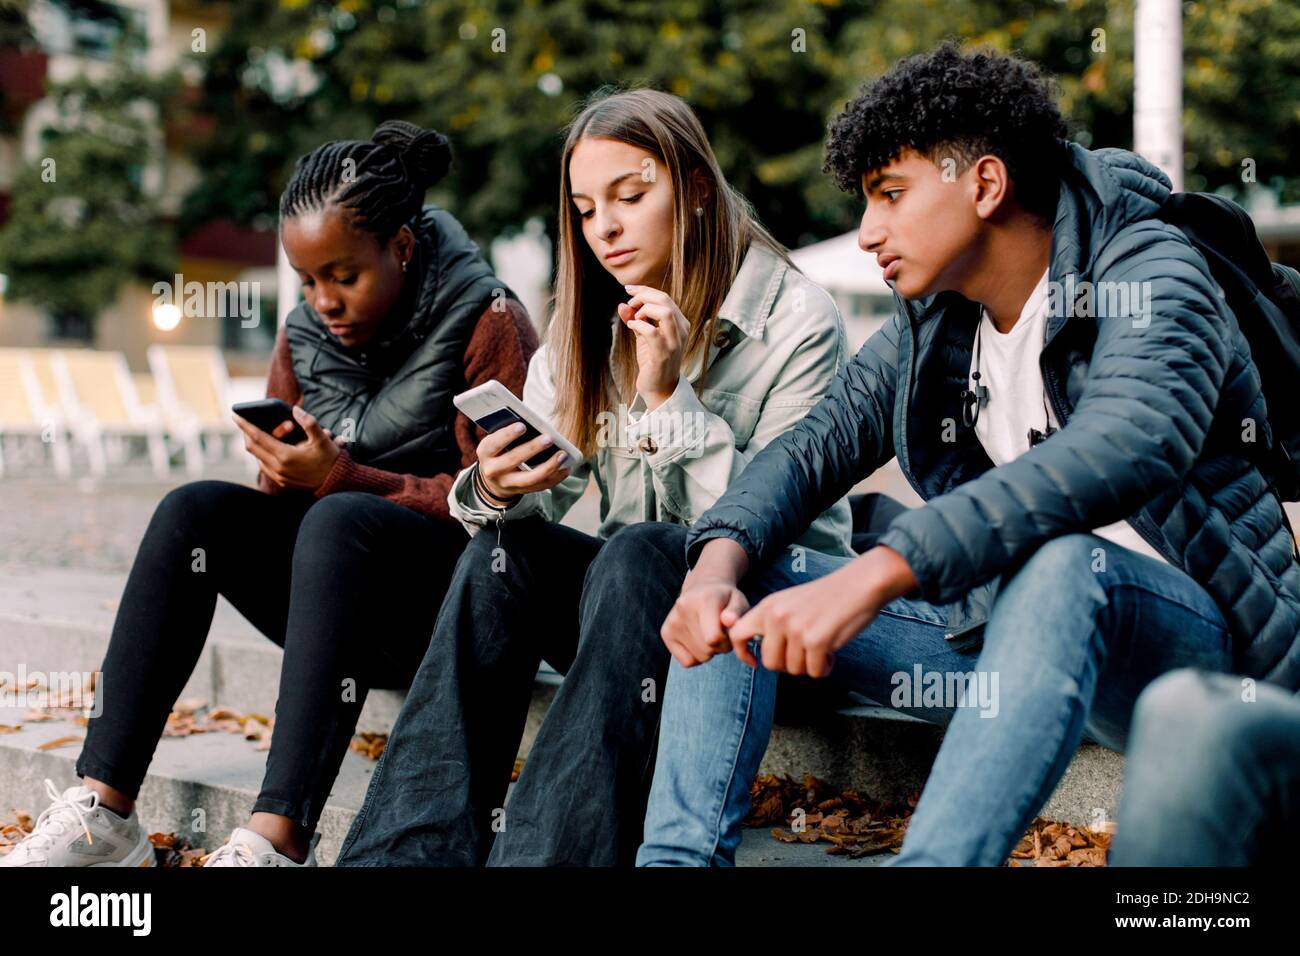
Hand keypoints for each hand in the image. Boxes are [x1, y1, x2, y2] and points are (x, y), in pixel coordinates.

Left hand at [234, 405, 342, 491]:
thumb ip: (308, 422)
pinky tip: (267, 446)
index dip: (245, 425)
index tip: (235, 415)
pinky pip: (264, 466)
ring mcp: (279, 476)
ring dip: (255, 444)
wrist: (336, 482)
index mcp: (286, 455)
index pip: (258, 437)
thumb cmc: (330, 459)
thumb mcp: (322, 439)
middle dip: (247, 433)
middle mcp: (278, 467)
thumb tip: (295, 410)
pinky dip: (262, 454)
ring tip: (255, 432)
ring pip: (257, 457)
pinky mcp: (281, 481)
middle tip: (245, 422)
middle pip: (252, 447)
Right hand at [475, 421, 571, 501]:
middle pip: (514, 460)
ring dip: (548, 466)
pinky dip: (555, 478)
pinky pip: (540, 486)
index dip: (508, 435)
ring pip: (530, 478)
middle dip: (533, 448)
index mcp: (485, 452)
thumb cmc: (499, 450)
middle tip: (549, 438)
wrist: (493, 479)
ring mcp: (507, 484)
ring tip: (563, 454)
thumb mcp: (496, 441)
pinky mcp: (521, 491)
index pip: (494, 443)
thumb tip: (533, 422)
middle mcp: (493, 470)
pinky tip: (566, 468)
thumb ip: (508, 432)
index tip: (522, 426)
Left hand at [619, 284, 688, 409]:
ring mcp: (674, 343)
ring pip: (664, 312)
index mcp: (679, 323)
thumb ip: (635, 319)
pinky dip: (639, 325)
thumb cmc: (653, 361)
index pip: (665, 297)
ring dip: (645, 309)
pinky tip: (632, 326)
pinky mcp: (664, 355)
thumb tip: (622, 304)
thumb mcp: (643, 336)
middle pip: (665, 300)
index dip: (645, 290)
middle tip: (629, 303)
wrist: (659, 388)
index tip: (628, 289)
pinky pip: (652, 332)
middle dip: (643, 296)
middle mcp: (681, 331)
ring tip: (634, 317)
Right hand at [660, 537, 750, 666]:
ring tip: (710, 633)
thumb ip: (738, 612)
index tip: (729, 632)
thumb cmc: (725, 599)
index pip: (714, 638)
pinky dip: (697, 656)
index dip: (727, 641)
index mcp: (704, 599)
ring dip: (709, 651)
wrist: (702, 588)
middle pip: (707, 650)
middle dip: (720, 646)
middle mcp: (683, 608)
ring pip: (699, 658)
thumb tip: (729, 621)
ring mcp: (672, 621)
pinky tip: (699, 639)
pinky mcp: (665, 632)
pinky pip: (687, 662)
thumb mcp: (739, 601)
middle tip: (721, 631)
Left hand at [727, 545, 919, 677]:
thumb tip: (764, 654)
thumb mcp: (790, 602)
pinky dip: (825, 668)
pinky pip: (815, 672)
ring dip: (810, 665)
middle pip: (770, 663)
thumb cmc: (830, 596)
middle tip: (805, 655)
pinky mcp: (816, 641)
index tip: (755, 662)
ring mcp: (795, 629)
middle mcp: (777, 617)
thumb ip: (774, 622)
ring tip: (823, 648)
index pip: (737, 633)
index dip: (743, 653)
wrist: (860, 583)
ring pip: (794, 670)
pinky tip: (832, 653)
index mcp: (768, 606)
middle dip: (789, 665)